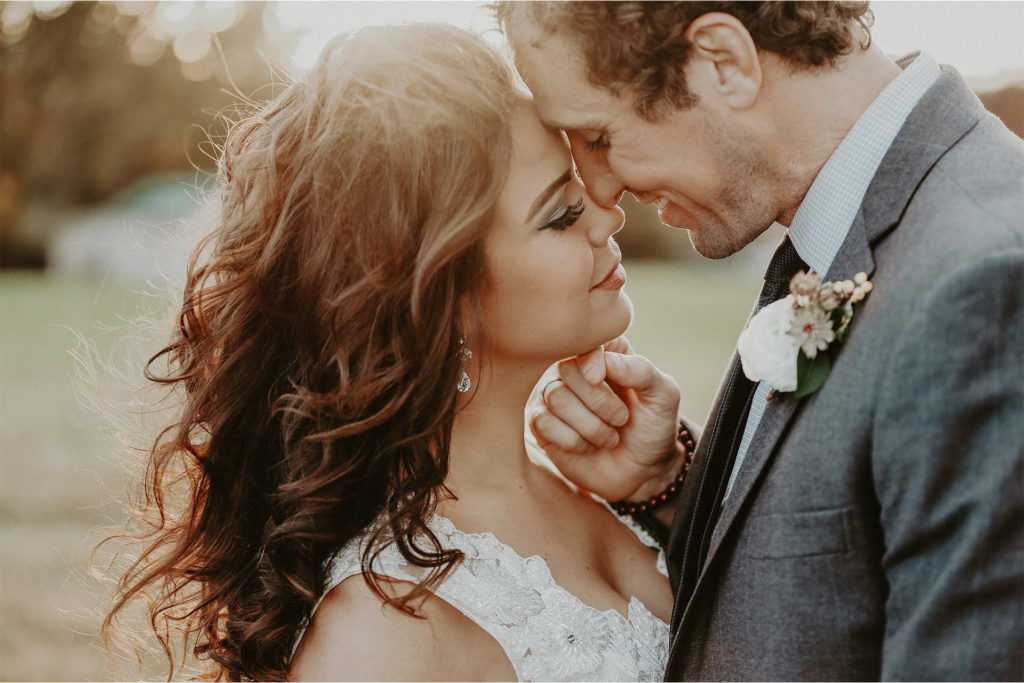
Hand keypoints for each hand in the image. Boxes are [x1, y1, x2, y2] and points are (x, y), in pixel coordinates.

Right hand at [528, 336, 682, 501]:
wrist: (643, 473)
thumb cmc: (653, 428)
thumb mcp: (663, 396)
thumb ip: (641, 371)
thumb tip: (604, 360)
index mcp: (606, 353)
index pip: (584, 340)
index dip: (590, 359)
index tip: (601, 378)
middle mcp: (576, 369)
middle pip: (567, 369)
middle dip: (599, 401)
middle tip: (621, 420)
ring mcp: (555, 397)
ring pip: (555, 397)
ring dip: (590, 425)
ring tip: (609, 437)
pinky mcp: (543, 425)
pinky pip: (542, 422)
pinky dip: (572, 440)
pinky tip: (587, 447)